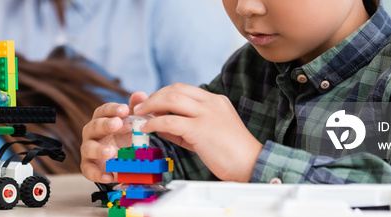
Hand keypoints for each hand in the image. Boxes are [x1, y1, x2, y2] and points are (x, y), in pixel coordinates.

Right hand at [81, 92, 147, 182]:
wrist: (119, 159)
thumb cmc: (122, 137)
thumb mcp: (131, 124)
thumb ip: (135, 110)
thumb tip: (140, 95)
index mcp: (101, 120)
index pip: (103, 111)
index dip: (112, 109)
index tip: (124, 109)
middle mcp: (92, 133)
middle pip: (94, 126)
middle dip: (105, 125)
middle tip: (117, 124)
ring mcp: (88, 150)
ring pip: (88, 147)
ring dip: (99, 149)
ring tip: (111, 152)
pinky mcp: (89, 167)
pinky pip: (89, 171)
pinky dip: (98, 174)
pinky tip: (110, 175)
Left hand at [134, 83, 262, 181]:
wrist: (250, 164)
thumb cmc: (230, 153)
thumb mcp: (207, 134)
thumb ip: (184, 128)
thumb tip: (160, 125)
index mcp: (215, 100)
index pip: (183, 89)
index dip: (163, 94)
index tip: (151, 104)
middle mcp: (210, 102)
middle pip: (175, 89)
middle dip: (154, 96)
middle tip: (140, 107)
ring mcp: (206, 114)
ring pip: (171, 98)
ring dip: (151, 105)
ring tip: (140, 115)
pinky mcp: (199, 129)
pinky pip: (170, 120)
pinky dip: (154, 123)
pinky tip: (147, 128)